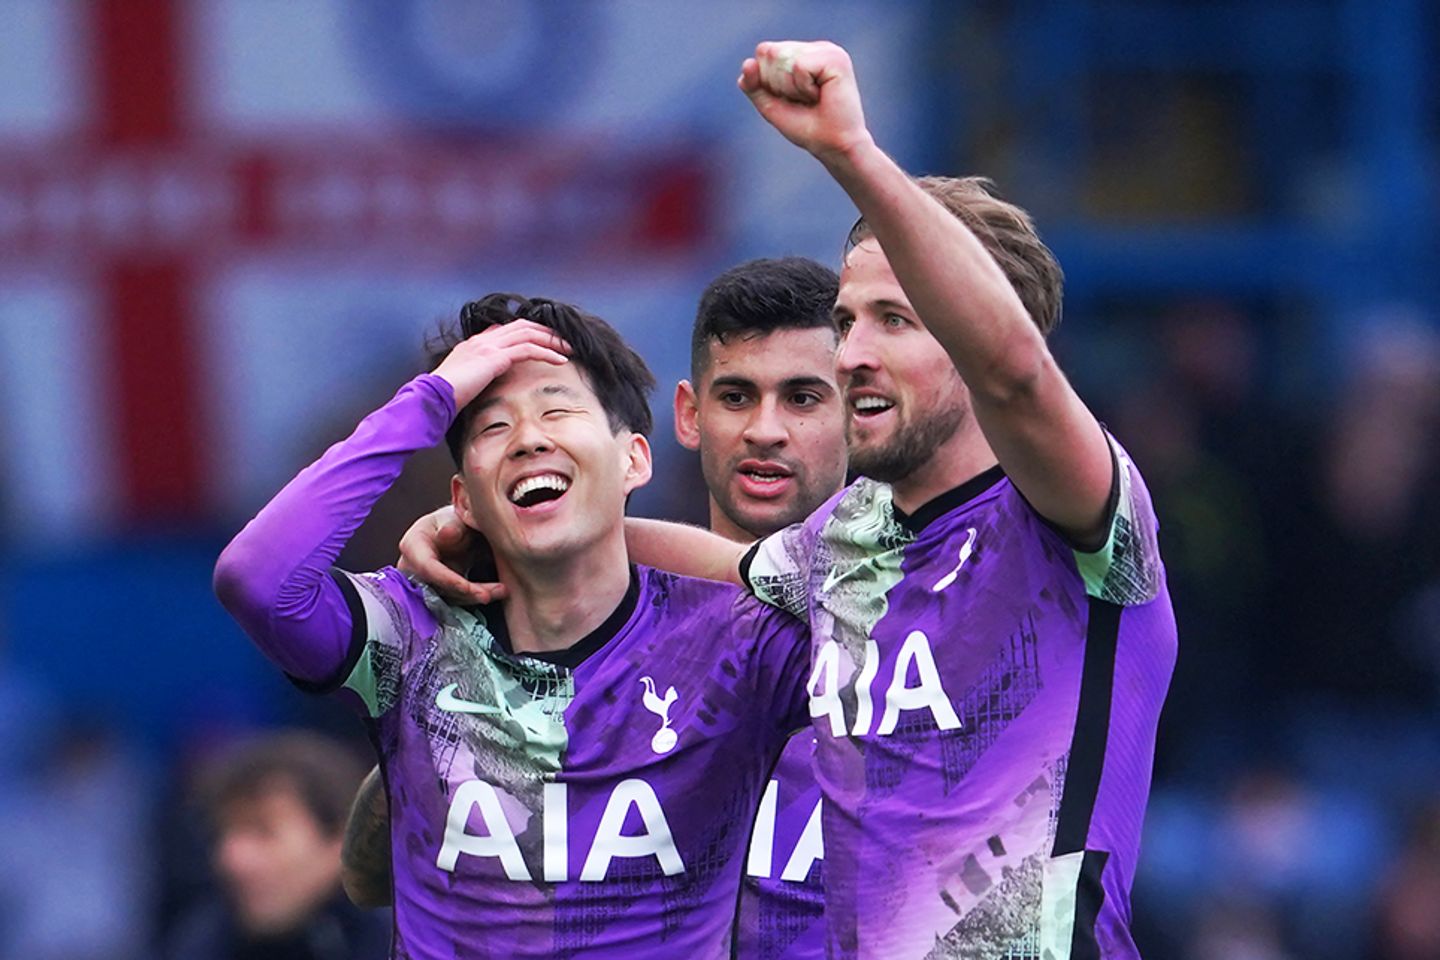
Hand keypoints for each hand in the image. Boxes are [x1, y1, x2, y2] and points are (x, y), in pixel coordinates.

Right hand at [397, 506, 507, 603]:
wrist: (462, 528)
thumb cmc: (457, 520)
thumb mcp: (456, 517)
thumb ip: (453, 525)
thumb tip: (446, 533)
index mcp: (412, 545)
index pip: (427, 568)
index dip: (447, 580)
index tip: (468, 588)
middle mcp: (412, 567)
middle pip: (437, 587)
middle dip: (465, 593)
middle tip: (490, 594)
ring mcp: (423, 582)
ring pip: (448, 597)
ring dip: (475, 596)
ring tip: (502, 590)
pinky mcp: (437, 591)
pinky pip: (456, 599)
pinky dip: (475, 597)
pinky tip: (496, 592)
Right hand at [432, 320, 569, 410]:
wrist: (431, 397)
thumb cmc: (443, 398)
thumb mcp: (463, 385)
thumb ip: (476, 379)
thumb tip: (485, 389)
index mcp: (473, 344)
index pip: (505, 329)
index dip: (528, 332)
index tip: (544, 340)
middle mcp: (481, 340)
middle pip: (521, 325)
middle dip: (545, 331)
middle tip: (563, 340)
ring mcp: (488, 346)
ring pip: (529, 333)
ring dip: (552, 340)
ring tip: (568, 349)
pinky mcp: (495, 357)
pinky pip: (529, 349)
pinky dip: (548, 353)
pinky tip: (561, 361)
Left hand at [738, 41, 872, 161]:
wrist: (833, 147)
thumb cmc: (806, 128)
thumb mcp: (770, 105)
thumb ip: (753, 85)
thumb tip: (747, 63)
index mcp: (801, 54)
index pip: (764, 52)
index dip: (768, 80)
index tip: (791, 99)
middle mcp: (814, 48)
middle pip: (769, 52)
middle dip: (778, 84)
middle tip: (803, 100)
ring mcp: (827, 50)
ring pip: (782, 58)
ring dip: (791, 88)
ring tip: (813, 99)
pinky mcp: (835, 58)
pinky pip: (799, 66)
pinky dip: (803, 88)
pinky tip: (821, 95)